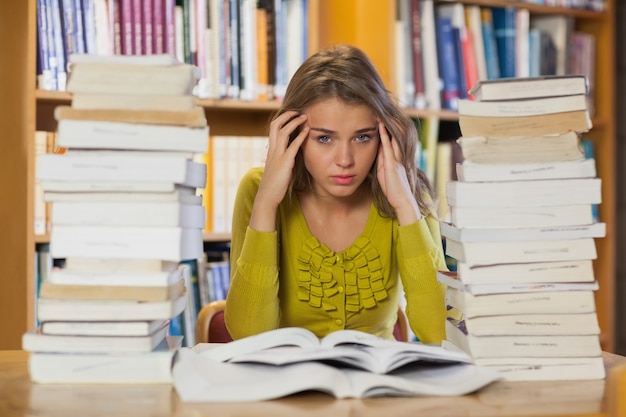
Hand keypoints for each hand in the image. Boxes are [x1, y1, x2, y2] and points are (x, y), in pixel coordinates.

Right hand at [250, 111, 308, 231]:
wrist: (267, 196)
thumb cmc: (274, 184)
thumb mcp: (277, 167)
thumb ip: (283, 158)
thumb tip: (291, 152)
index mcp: (271, 150)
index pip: (274, 128)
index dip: (283, 119)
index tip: (292, 114)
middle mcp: (273, 150)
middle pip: (276, 125)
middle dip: (287, 115)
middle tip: (298, 110)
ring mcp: (278, 155)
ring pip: (283, 132)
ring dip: (294, 123)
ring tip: (304, 117)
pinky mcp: (285, 163)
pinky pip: (293, 146)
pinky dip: (300, 137)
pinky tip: (307, 131)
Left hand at [375, 121, 421, 224]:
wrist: (402, 201)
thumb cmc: (393, 190)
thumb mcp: (384, 173)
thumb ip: (381, 162)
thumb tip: (376, 152)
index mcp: (395, 159)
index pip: (390, 140)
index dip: (385, 129)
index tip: (379, 117)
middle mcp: (397, 156)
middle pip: (394, 135)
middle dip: (388, 123)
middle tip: (381, 110)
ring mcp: (396, 160)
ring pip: (392, 137)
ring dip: (387, 125)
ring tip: (380, 112)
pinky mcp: (392, 165)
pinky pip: (388, 147)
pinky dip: (384, 136)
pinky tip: (380, 127)